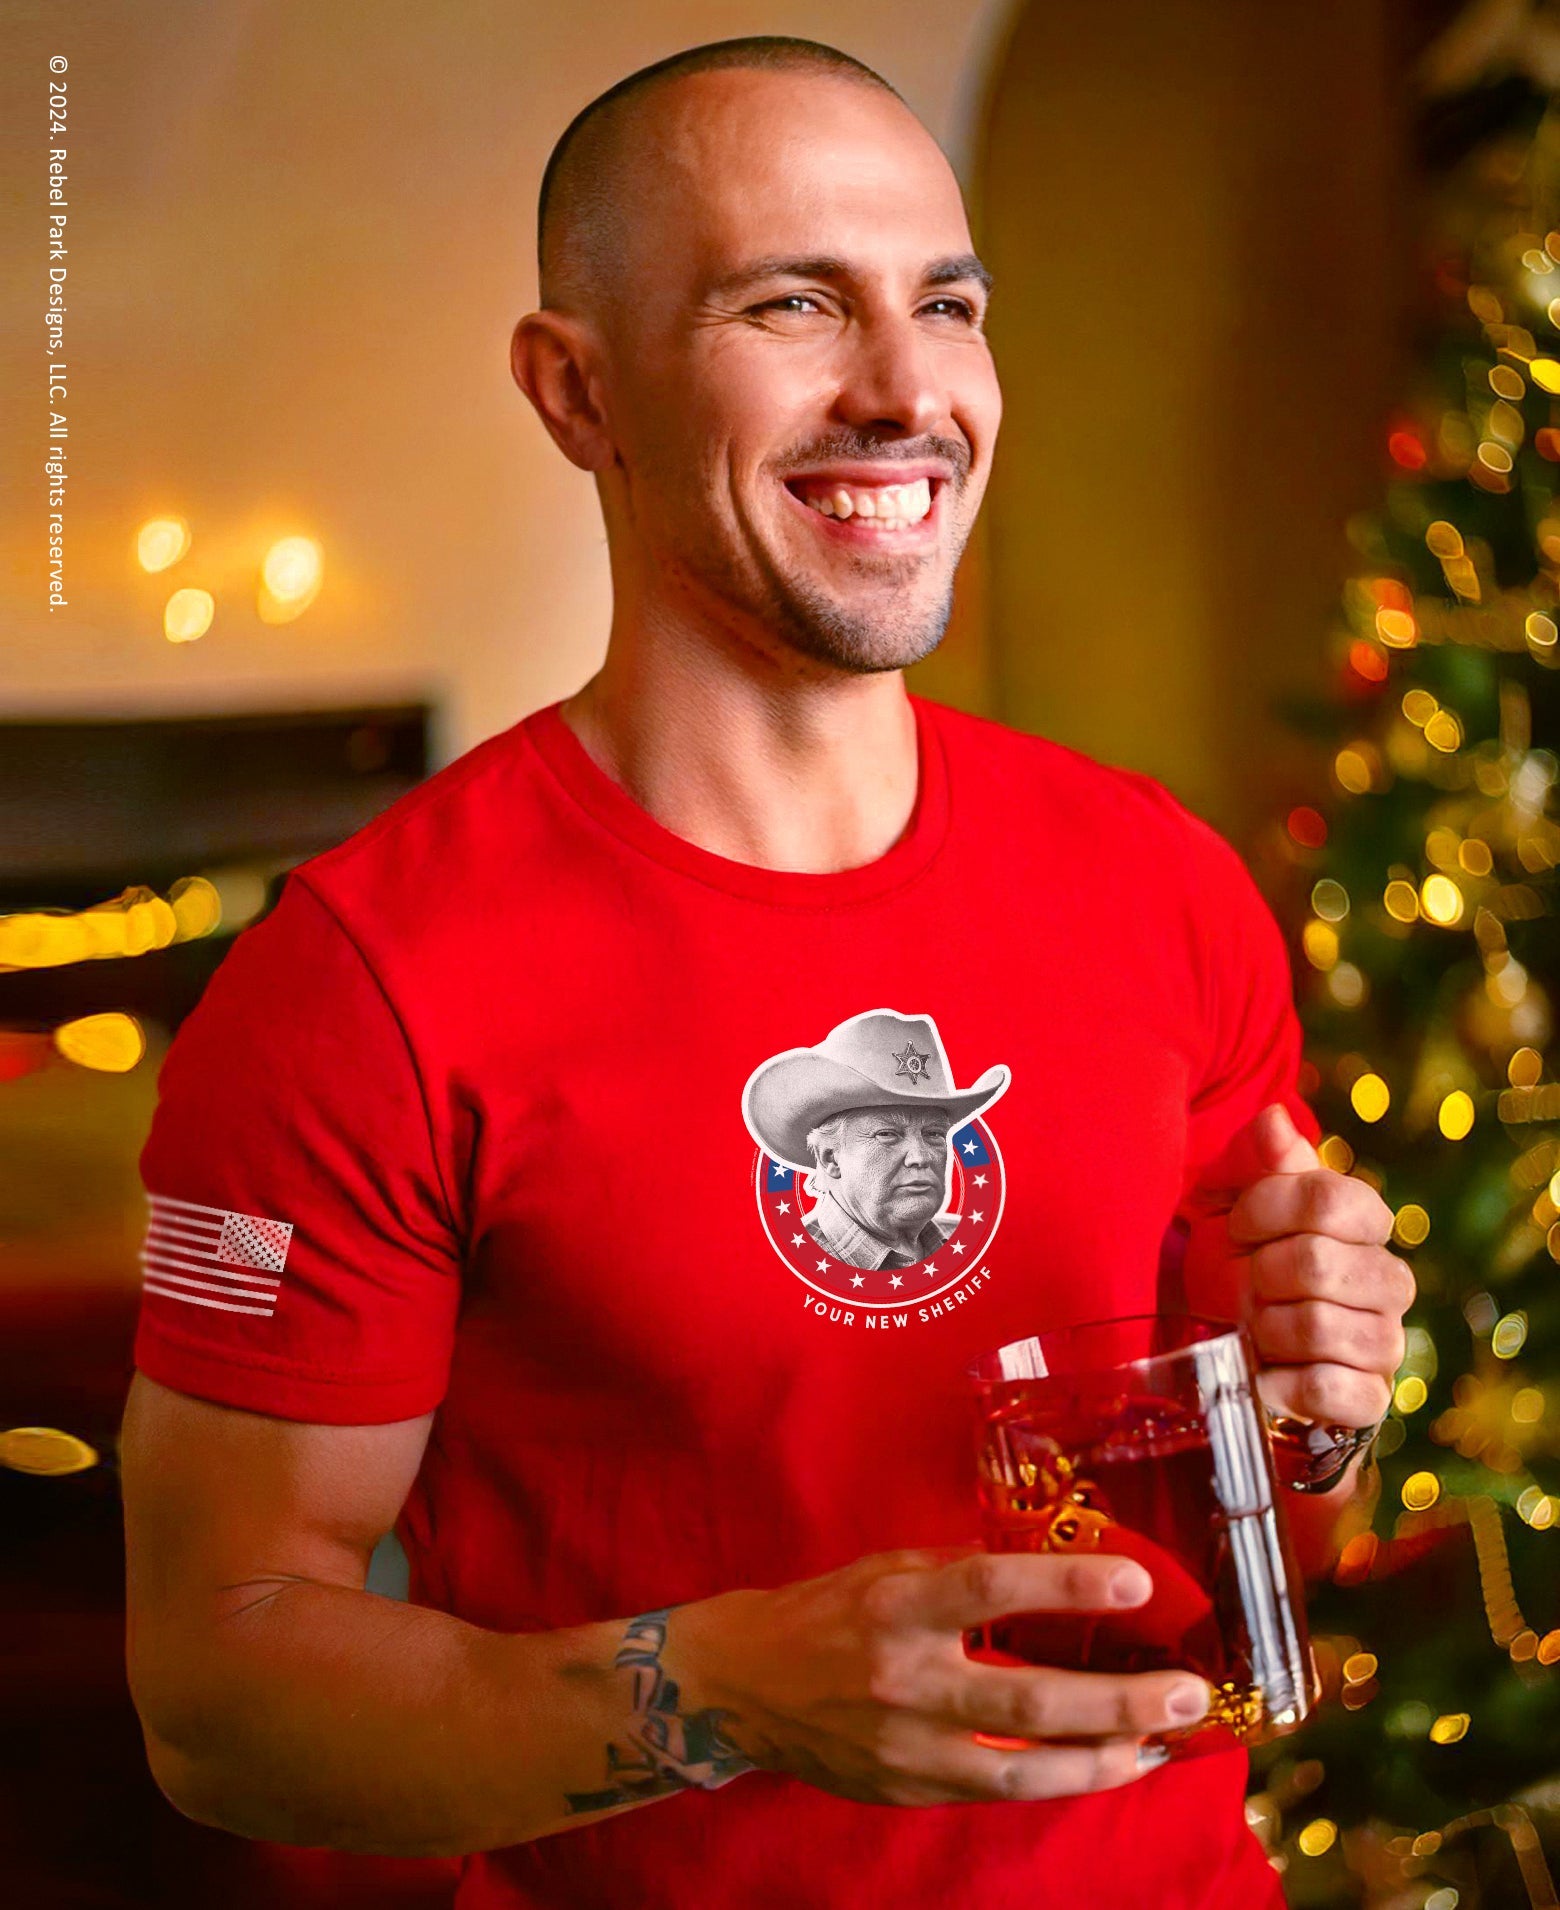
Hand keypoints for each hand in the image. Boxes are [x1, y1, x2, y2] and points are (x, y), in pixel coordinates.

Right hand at [665, 1544, 1212, 1807]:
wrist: (742, 1686)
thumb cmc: (828, 1610)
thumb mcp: (888, 1569)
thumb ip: (961, 1574)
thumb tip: (1053, 1566)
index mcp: (897, 1605)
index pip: (991, 1589)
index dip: (1066, 1584)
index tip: (1135, 1580)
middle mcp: (903, 1679)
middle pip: (1028, 1698)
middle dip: (1119, 1701)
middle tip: (1186, 1694)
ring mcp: (906, 1748)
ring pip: (1022, 1770)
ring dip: (1102, 1760)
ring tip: (1157, 1745)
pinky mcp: (908, 1791)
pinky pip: (996, 1790)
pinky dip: (1055, 1778)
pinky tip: (1098, 1764)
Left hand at [1228, 1102, 1414, 1428]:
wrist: (1219, 1334)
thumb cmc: (1232, 1254)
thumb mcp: (1227, 1195)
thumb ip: (1254, 1155)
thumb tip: (1276, 1120)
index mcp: (1363, 1220)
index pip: (1327, 1197)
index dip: (1266, 1210)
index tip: (1237, 1226)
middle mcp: (1387, 1278)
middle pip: (1318, 1263)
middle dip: (1258, 1274)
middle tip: (1244, 1283)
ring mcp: (1385, 1342)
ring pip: (1322, 1326)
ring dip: (1265, 1328)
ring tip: (1254, 1327)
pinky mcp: (1369, 1399)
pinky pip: (1332, 1389)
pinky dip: (1282, 1384)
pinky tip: (1266, 1373)